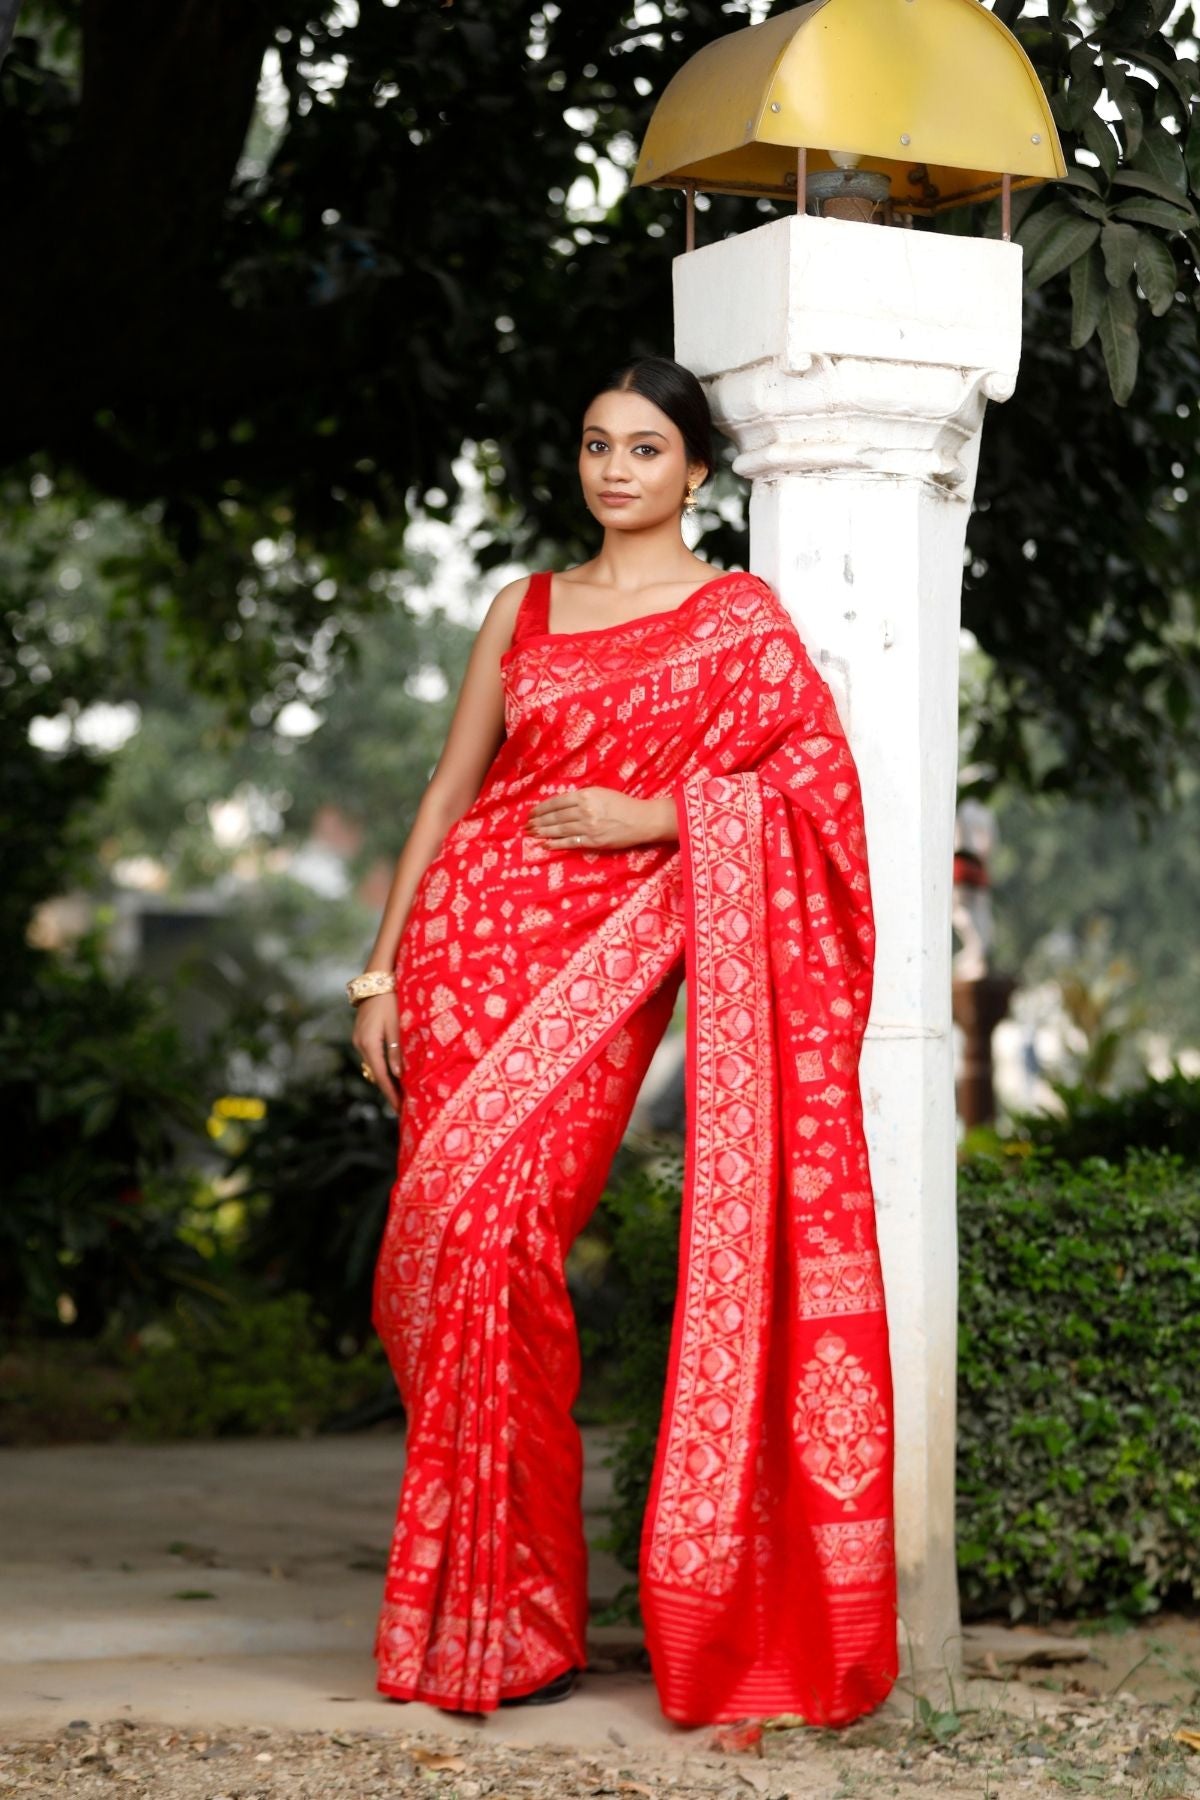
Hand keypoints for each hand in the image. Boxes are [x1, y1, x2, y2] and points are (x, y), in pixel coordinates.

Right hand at [351, 992, 403, 1113]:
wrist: (376, 979)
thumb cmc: (390, 999)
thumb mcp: (397, 1025)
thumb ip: (397, 1050)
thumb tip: (399, 1075)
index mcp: (369, 1043)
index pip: (380, 1076)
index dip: (390, 1094)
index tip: (399, 1109)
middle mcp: (360, 1044)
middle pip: (375, 1074)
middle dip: (389, 1090)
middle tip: (403, 1106)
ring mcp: (358, 1039)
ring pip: (373, 1066)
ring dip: (385, 1079)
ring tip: (401, 1093)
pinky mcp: (361, 1034)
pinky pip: (372, 1056)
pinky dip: (381, 1067)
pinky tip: (392, 1072)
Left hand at [524, 787, 676, 850]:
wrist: (642, 820)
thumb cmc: (623, 805)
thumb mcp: (601, 793)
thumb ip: (582, 797)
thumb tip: (562, 804)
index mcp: (586, 795)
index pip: (557, 802)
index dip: (542, 808)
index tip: (531, 813)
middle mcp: (585, 810)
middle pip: (555, 816)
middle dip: (538, 821)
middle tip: (526, 826)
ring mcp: (588, 826)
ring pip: (560, 829)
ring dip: (543, 832)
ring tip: (531, 834)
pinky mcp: (593, 841)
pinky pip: (570, 843)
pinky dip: (556, 844)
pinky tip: (545, 845)